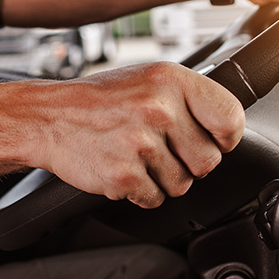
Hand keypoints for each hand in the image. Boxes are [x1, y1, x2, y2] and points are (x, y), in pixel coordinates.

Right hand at [30, 62, 244, 208]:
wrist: (48, 117)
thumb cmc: (103, 100)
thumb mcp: (151, 80)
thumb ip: (190, 99)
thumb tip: (228, 127)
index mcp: (172, 80)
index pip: (230, 117)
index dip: (226, 137)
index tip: (216, 141)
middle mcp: (159, 108)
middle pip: (208, 161)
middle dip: (189, 163)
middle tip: (163, 150)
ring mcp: (140, 142)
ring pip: (182, 184)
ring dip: (163, 179)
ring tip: (139, 157)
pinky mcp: (123, 173)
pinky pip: (155, 198)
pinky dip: (141, 192)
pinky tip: (125, 169)